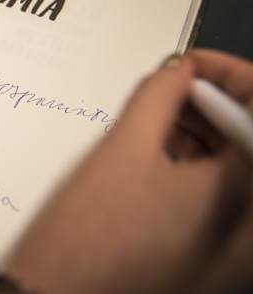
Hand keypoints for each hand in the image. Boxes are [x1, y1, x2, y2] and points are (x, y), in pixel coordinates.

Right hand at [0, 49, 252, 293]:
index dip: (225, 73)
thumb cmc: (84, 246)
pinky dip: (201, 168)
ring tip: (157, 121)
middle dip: (213, 103)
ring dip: (206, 133)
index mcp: (240, 191)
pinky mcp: (218, 255)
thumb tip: (177, 72)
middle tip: (170, 88)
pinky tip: (161, 156)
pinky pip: (224, 196)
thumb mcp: (120, 149)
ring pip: (237, 165)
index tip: (191, 65)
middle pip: (249, 135)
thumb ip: (157, 96)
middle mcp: (248, 220)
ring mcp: (236, 244)